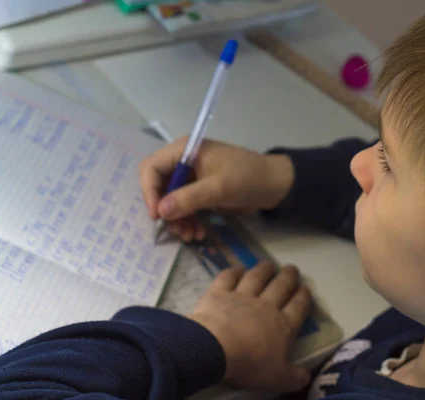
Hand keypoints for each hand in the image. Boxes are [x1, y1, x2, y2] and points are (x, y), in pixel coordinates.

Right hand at [139, 138, 293, 240]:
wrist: (275, 186)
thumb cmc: (248, 178)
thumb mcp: (219, 188)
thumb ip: (189, 198)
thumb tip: (161, 212)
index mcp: (185, 150)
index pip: (152, 167)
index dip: (149, 191)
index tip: (157, 215)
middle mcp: (183, 162)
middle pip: (159, 187)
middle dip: (166, 211)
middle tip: (178, 230)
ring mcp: (191, 178)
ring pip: (170, 202)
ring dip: (177, 220)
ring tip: (191, 236)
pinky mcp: (200, 193)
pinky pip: (184, 208)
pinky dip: (188, 221)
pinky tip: (198, 233)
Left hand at [190, 262, 311, 391]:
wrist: (216, 348)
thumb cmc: (250, 364)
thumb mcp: (278, 378)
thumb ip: (295, 377)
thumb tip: (307, 375)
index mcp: (283, 326)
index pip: (297, 308)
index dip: (303, 298)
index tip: (306, 289)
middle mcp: (265, 306)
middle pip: (280, 287)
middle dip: (288, 278)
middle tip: (292, 268)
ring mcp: (242, 297)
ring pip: (256, 278)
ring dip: (264, 270)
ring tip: (269, 263)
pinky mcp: (219, 293)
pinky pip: (228, 278)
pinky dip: (233, 271)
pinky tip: (237, 268)